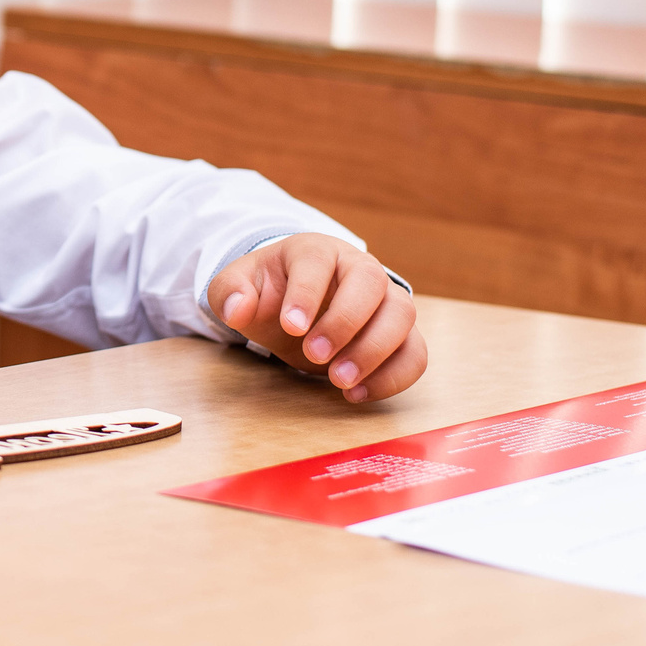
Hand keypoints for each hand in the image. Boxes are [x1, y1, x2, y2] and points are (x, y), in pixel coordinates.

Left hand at [207, 233, 426, 403]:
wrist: (297, 308)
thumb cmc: (271, 293)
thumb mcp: (239, 287)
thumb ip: (230, 292)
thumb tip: (236, 308)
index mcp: (317, 250)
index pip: (319, 261)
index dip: (307, 293)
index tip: (291, 326)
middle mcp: (360, 268)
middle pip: (371, 283)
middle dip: (345, 322)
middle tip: (315, 356)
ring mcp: (386, 300)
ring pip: (402, 315)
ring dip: (374, 351)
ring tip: (338, 381)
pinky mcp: (400, 334)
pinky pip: (415, 353)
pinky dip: (393, 377)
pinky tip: (356, 394)